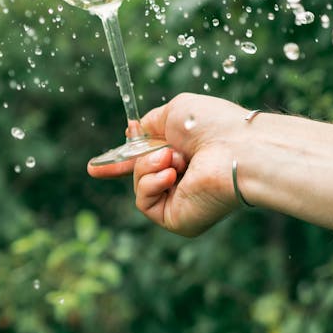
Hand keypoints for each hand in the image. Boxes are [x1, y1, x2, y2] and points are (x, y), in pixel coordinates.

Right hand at [87, 93, 251, 235]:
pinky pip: (144, 201)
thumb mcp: (174, 112)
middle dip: (139, 163)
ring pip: (139, 186)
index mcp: (184, 155)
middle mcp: (182, 181)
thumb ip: (150, 124)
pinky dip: (151, 183)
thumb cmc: (213, 126)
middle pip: (140, 176)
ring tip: (177, 158)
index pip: (147, 163)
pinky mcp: (177, 219)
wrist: (236, 149)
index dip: (121, 164)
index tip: (95, 166)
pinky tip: (173, 174)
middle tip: (166, 154)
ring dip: (149, 166)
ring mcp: (179, 201)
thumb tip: (132, 131)